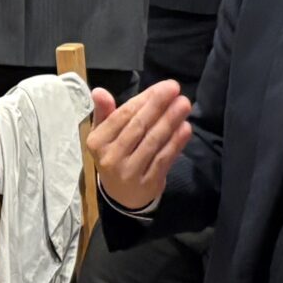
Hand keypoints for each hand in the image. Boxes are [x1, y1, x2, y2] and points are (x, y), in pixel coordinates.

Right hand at [84, 81, 190, 214]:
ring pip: (153, 142)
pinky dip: (176, 142)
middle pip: (138, 127)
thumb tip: (98, 91)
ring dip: (170, 120)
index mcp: (97, 142)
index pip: (122, 116)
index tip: (163, 86)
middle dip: (159, 106)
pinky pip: (164, 159)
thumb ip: (104, 112)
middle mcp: (111, 158)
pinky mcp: (148, 183)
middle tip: (175, 88)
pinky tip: (185, 128)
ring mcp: (129, 172)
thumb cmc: (115, 155)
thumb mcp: (104, 134)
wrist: (122, 195)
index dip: (144, 100)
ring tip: (184, 104)